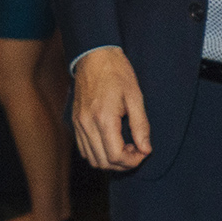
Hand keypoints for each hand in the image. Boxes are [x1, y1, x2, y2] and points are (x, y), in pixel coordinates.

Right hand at [72, 46, 150, 170]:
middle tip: (136, 150)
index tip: (143, 152)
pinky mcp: (75, 122)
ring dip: (110, 160)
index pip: (116, 156)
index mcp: (104, 118)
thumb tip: (146, 149)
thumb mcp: (135, 97)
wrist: (94, 56)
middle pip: (103, 162)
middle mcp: (87, 125)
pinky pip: (84, 149)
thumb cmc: (117, 73)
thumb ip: (141, 126)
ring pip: (92, 159)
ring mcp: (79, 124)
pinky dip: (98, 153)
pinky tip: (111, 142)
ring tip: (124, 147)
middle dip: (123, 163)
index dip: (132, 161)